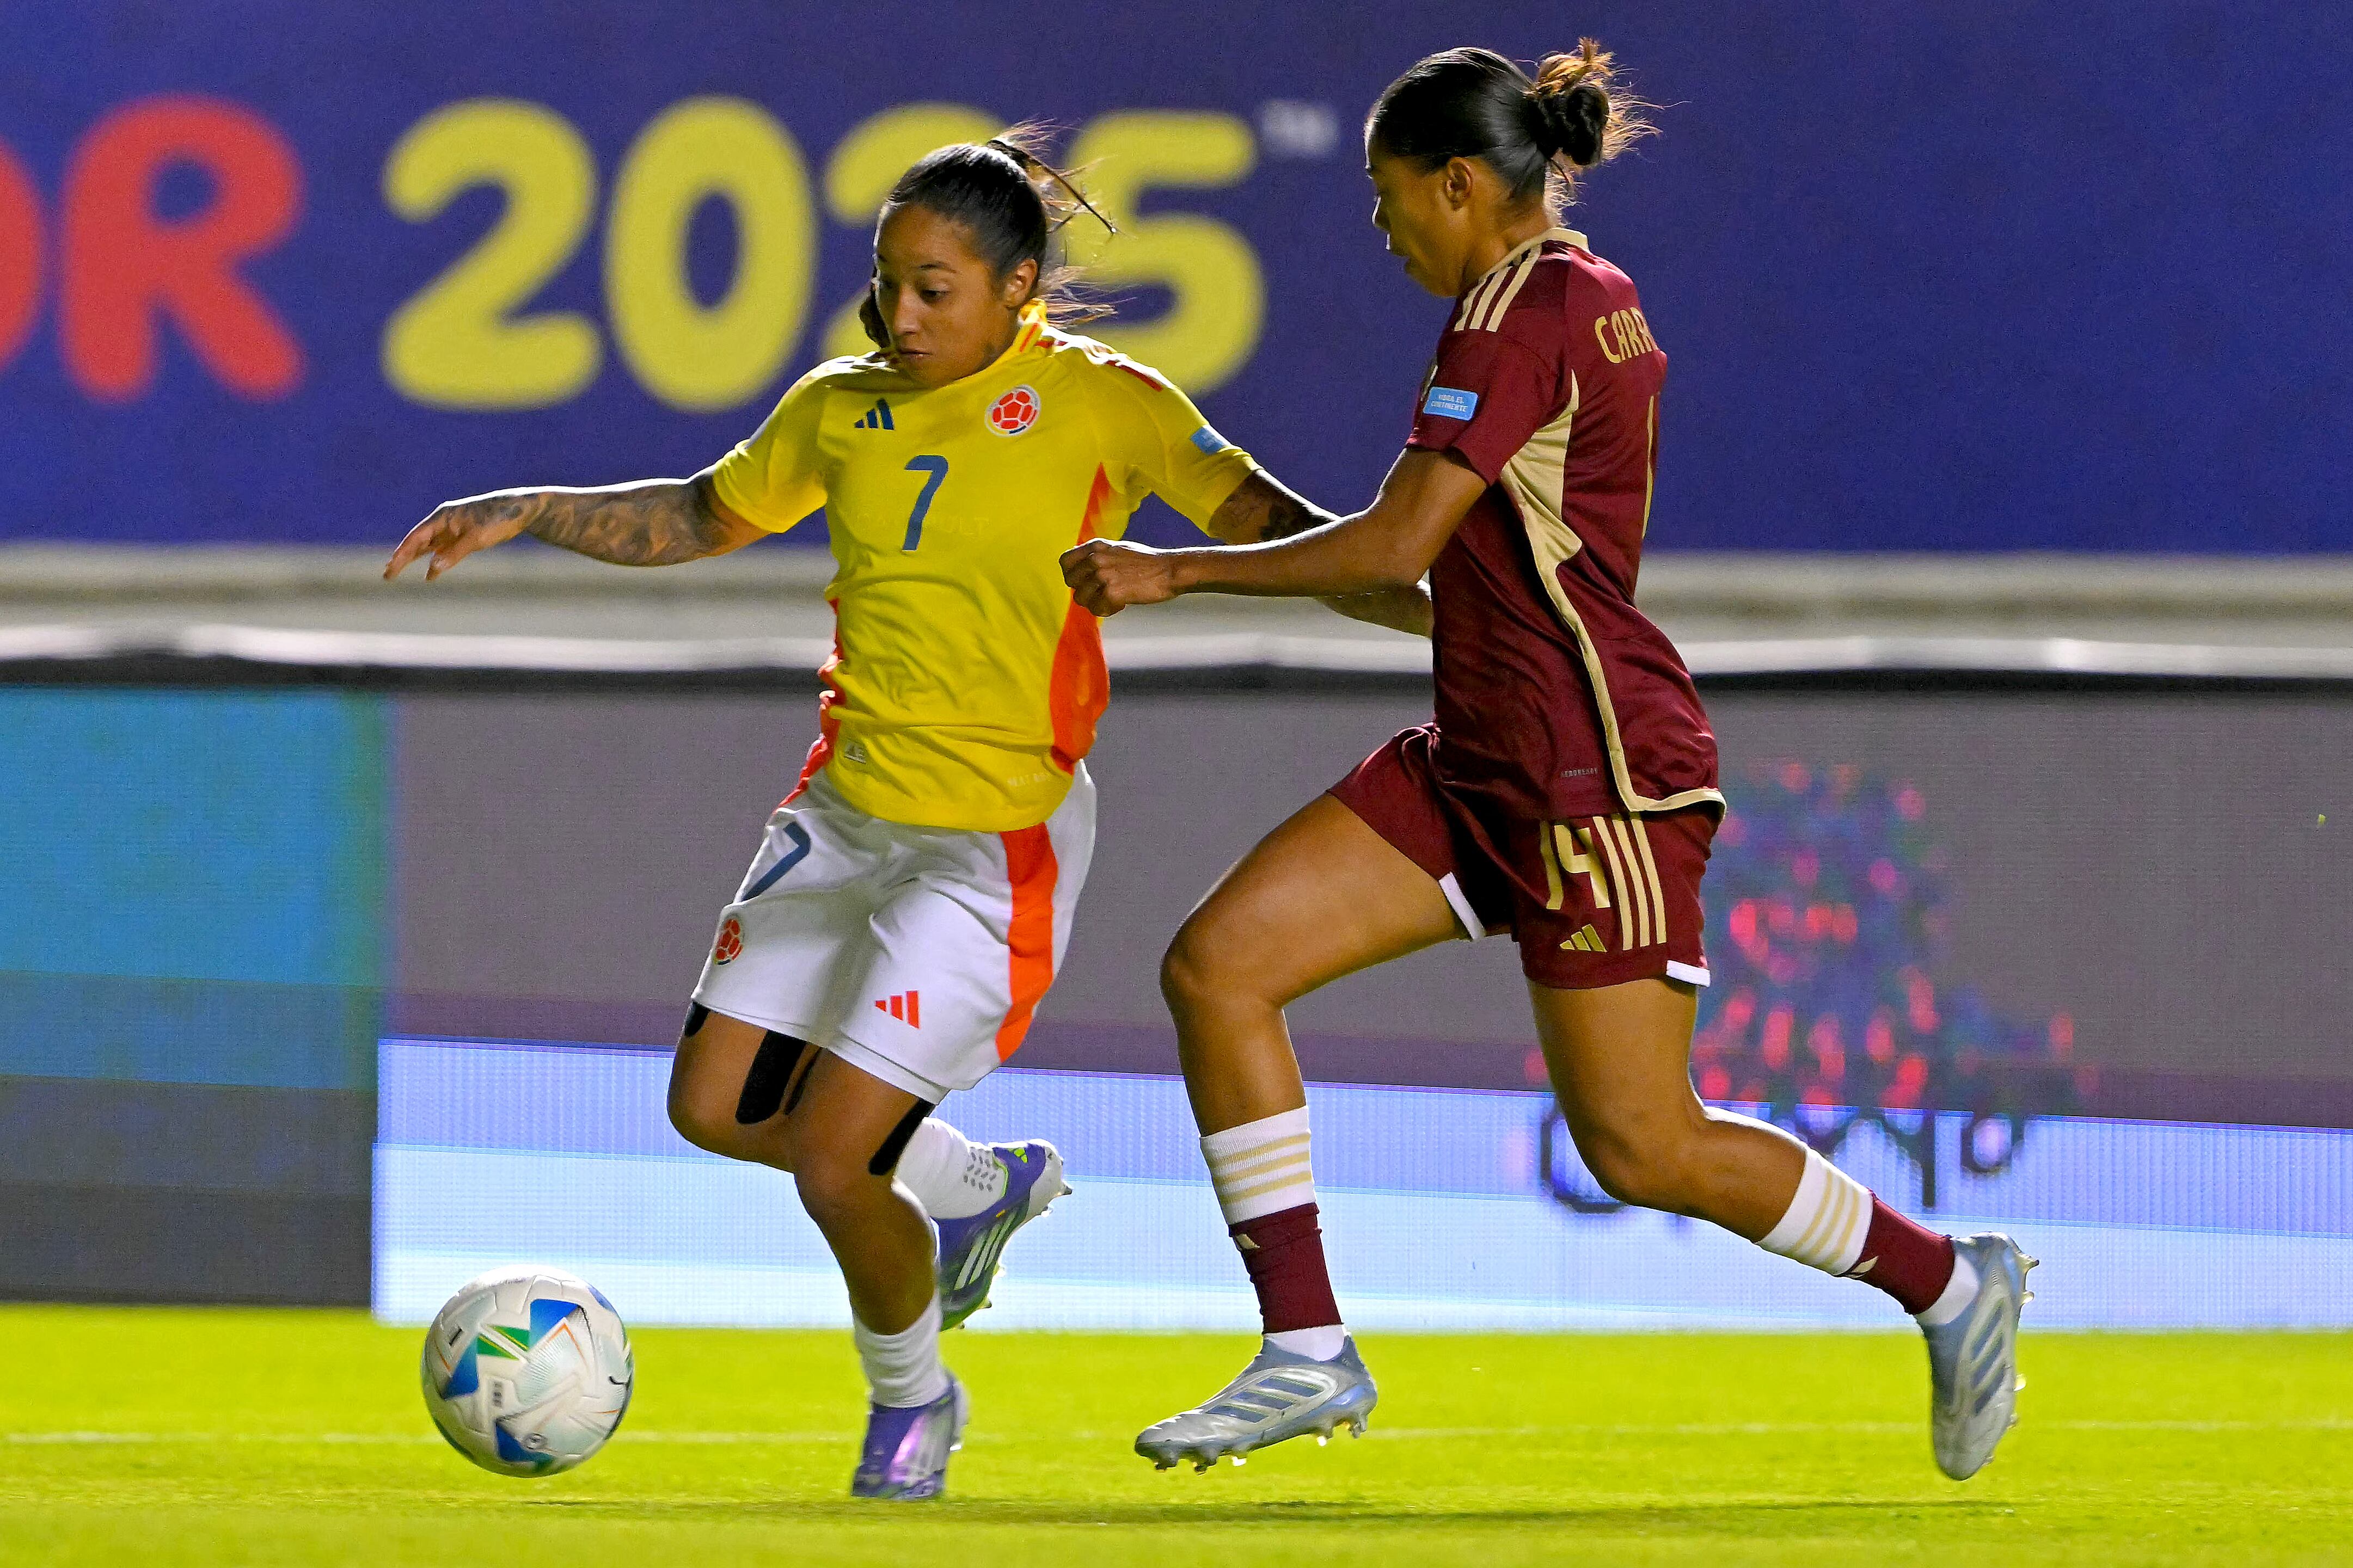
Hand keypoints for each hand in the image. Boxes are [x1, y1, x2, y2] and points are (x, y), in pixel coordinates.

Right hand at [383, 495, 531, 580]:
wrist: (520, 510)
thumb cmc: (499, 519)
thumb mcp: (477, 538)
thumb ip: (455, 553)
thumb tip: (433, 569)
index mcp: (443, 517)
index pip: (417, 537)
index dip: (403, 553)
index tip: (392, 566)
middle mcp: (444, 522)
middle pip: (418, 542)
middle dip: (402, 558)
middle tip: (387, 575)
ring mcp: (453, 529)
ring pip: (428, 547)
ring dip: (414, 559)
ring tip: (397, 572)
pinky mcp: (464, 536)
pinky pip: (443, 551)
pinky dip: (435, 562)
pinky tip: (430, 576)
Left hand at [1060, 539, 1183, 616]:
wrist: (1170, 571)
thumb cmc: (1148, 563)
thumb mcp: (1118, 550)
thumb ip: (1098, 556)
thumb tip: (1080, 568)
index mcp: (1096, 546)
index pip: (1065, 561)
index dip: (1072, 575)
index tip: (1084, 582)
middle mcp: (1096, 558)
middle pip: (1071, 582)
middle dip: (1084, 591)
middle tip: (1101, 593)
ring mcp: (1103, 575)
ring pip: (1081, 599)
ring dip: (1096, 603)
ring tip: (1114, 598)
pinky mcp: (1111, 592)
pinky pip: (1097, 609)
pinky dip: (1108, 610)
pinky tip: (1122, 603)